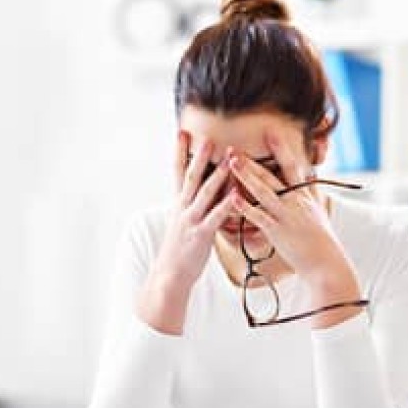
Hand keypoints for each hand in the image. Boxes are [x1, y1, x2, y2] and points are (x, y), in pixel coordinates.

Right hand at [137, 132, 236, 333]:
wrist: (169, 274)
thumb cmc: (179, 249)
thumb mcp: (183, 222)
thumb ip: (192, 205)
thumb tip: (205, 190)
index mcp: (178, 204)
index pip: (178, 172)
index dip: (179, 152)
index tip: (182, 133)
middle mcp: (183, 208)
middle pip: (192, 177)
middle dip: (200, 156)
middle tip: (208, 137)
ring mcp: (192, 220)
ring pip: (206, 193)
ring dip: (218, 174)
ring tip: (229, 158)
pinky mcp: (202, 234)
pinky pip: (216, 216)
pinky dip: (227, 204)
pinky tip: (237, 194)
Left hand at [229, 132, 360, 307]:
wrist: (325, 262)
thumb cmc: (321, 238)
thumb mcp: (319, 209)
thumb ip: (312, 190)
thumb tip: (311, 174)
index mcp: (303, 195)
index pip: (291, 166)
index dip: (281, 149)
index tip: (270, 132)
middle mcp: (294, 201)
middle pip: (271, 176)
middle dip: (252, 161)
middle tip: (234, 148)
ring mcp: (285, 215)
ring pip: (263, 191)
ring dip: (246, 175)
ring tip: (231, 162)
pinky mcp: (277, 231)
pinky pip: (258, 216)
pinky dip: (245, 207)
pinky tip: (232, 197)